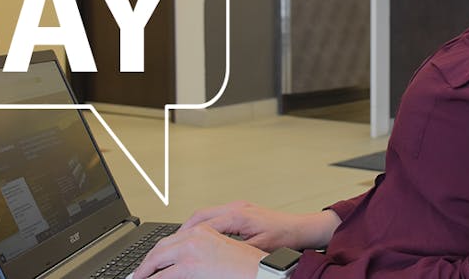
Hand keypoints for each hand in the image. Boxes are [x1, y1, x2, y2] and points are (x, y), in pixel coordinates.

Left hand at [131, 223, 264, 278]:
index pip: (172, 239)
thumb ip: (203, 249)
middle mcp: (195, 235)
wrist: (262, 270)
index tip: (152, 261)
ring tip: (139, 278)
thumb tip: (185, 264)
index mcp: (203, 230)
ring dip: (145, 270)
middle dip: (147, 261)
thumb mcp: (223, 249)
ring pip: (157, 259)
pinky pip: (162, 276)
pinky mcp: (190, 265)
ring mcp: (190, 249)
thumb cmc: (249, 264)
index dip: (158, 252)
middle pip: (160, 247)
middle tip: (140, 272)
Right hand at [183, 201, 340, 251]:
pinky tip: (197, 237)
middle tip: (167, 248)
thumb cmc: (285, 238)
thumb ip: (234, 253)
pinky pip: (213, 215)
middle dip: (180, 232)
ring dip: (189, 228)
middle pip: (198, 216)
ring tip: (177, 243)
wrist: (300, 228)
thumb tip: (212, 261)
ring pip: (203, 214)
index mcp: (237, 216)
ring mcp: (237, 207)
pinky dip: (201, 225)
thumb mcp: (257, 250)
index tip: (172, 250)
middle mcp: (235, 208)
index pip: (201, 225)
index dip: (184, 239)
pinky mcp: (240, 210)